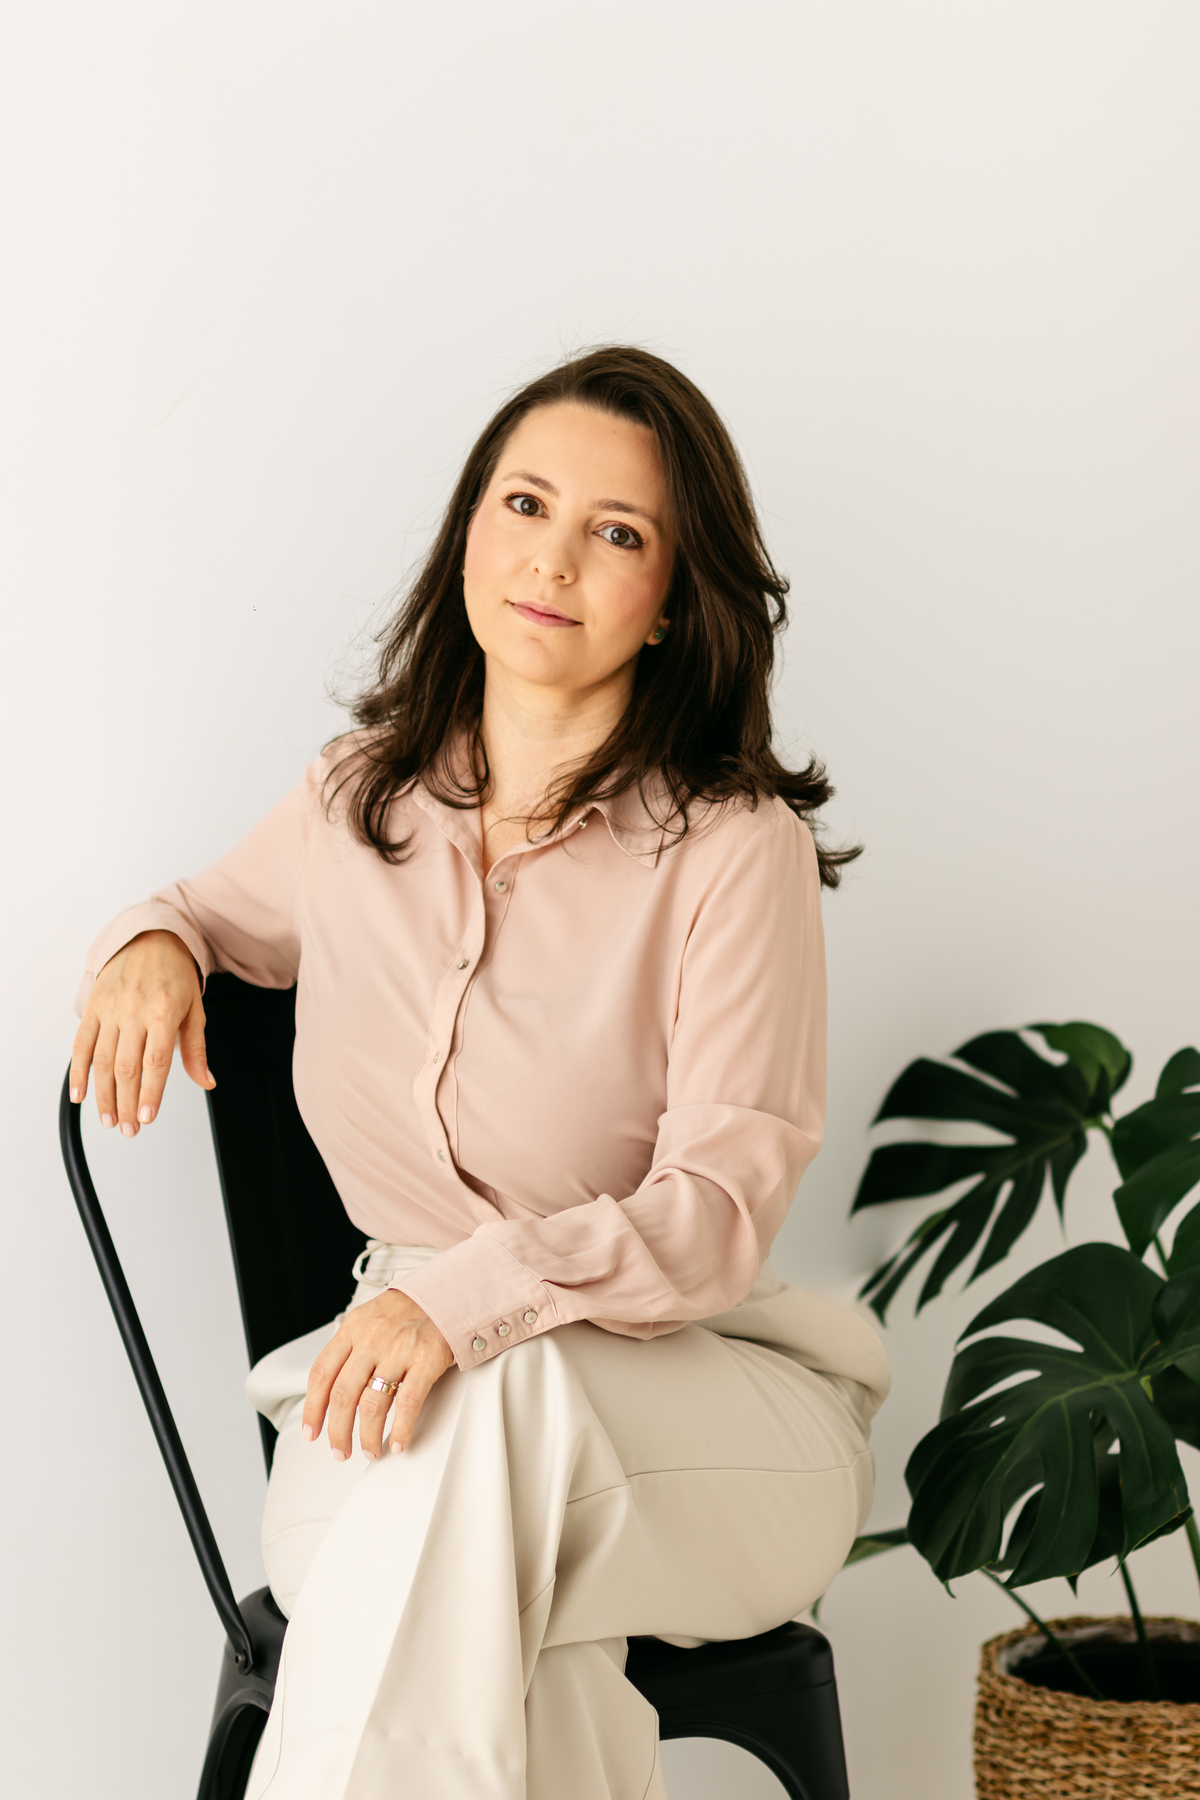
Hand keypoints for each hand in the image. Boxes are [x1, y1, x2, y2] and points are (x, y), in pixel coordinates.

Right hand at [70, 929, 212, 1135]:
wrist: (149, 939)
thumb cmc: (174, 975)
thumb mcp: (194, 1010)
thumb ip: (196, 1050)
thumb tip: (207, 1081)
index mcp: (164, 1012)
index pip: (156, 1061)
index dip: (151, 1093)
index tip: (148, 1117)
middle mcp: (134, 1010)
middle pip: (127, 1067)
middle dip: (127, 1103)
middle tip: (129, 1128)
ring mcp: (111, 1009)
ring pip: (102, 1060)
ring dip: (103, 1095)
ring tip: (109, 1119)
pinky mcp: (93, 1007)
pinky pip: (81, 1043)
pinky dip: (78, 1071)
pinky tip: (80, 1093)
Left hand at [303, 1288, 454, 1457]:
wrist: (446, 1292)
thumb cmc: (407, 1310)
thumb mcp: (368, 1318)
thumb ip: (349, 1348)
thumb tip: (329, 1389)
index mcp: (353, 1328)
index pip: (322, 1373)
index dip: (312, 1408)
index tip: (312, 1431)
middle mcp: (372, 1338)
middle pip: (344, 1394)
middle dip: (338, 1431)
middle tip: (340, 1449)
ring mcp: (400, 1349)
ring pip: (373, 1404)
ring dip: (368, 1436)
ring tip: (370, 1449)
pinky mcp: (427, 1359)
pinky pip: (408, 1402)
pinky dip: (401, 1428)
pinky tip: (398, 1441)